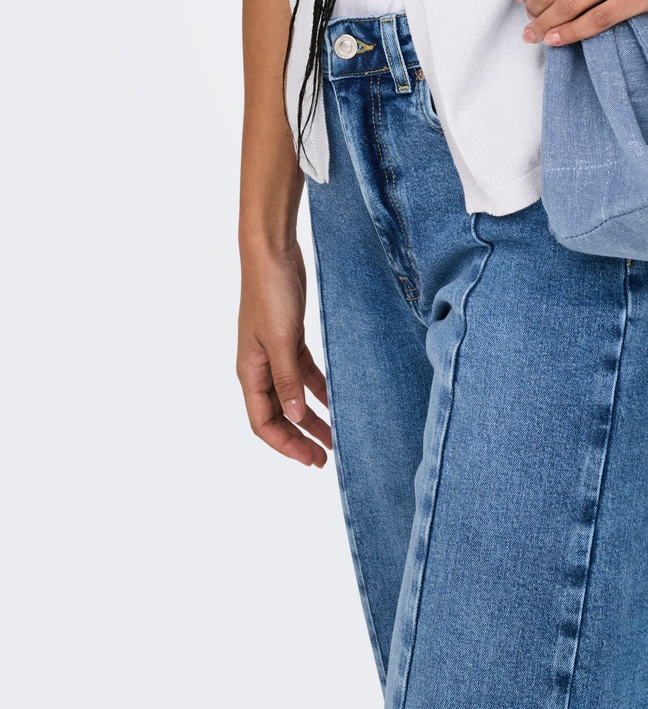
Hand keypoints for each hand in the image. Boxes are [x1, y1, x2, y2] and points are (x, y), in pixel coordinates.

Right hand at [237, 242, 331, 468]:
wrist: (272, 252)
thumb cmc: (271, 292)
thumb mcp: (281, 339)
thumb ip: (287, 379)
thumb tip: (295, 416)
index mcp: (250, 372)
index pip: (263, 423)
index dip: (285, 445)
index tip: (310, 459)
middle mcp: (259, 367)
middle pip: (278, 415)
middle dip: (300, 437)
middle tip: (325, 457)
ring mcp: (274, 353)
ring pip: (293, 396)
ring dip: (312, 416)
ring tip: (334, 436)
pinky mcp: (290, 338)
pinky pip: (303, 373)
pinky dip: (317, 388)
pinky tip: (335, 398)